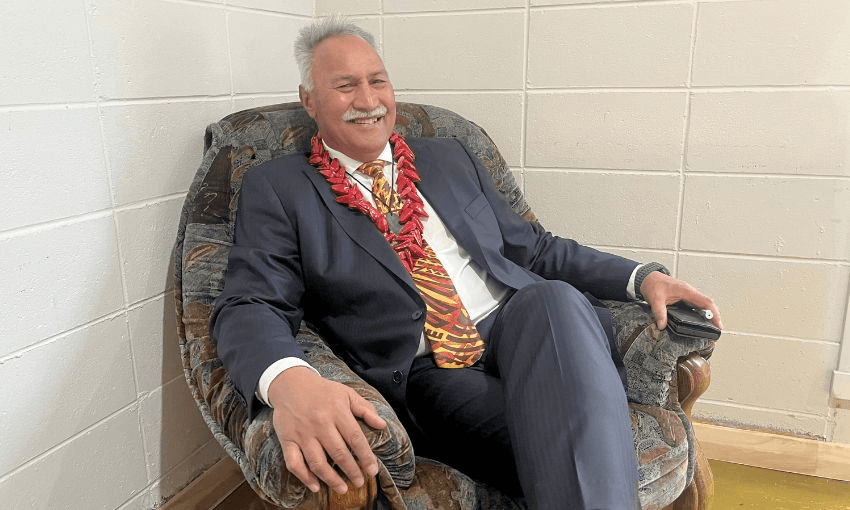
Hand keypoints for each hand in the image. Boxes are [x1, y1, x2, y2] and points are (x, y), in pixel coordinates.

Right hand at [267, 366, 386, 493]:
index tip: (373, 471)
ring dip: (331, 479)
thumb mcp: (346, 393)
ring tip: (342, 489)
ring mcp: (302, 433)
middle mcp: (320, 423)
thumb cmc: (322, 390)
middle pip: (338, 453)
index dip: (365, 457)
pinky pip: (294, 463)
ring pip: (317, 462)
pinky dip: (304, 477)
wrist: (290, 383)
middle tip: (359, 482)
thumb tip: (382, 425)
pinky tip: (315, 486)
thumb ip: (365, 409)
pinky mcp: (287, 439)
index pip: (355, 438)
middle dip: (351, 471)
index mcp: (337, 412)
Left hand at [639, 271, 722, 330]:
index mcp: (686, 291)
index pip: (705, 302)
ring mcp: (688, 294)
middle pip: (708, 304)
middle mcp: (690, 292)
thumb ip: (659, 313)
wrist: (648, 278)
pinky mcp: (685, 297)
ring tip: (712, 328)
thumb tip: (662, 325)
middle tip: (717, 330)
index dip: (714, 313)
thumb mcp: (655, 300)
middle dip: (715, 316)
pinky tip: (702, 321)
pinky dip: (702, 313)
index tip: (718, 324)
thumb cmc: (653, 284)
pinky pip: (697, 305)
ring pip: (704, 304)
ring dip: (710, 315)